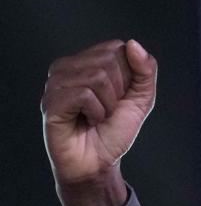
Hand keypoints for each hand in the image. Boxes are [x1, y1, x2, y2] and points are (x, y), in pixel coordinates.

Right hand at [41, 39, 157, 205]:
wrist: (98, 162)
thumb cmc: (114, 130)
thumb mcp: (141, 98)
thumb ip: (145, 70)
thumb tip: (133, 44)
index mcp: (86, 62)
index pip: (116, 48)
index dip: (128, 76)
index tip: (119, 97)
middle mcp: (66, 67)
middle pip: (108, 60)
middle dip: (119, 92)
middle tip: (106, 110)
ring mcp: (55, 83)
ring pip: (97, 77)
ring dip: (108, 105)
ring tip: (96, 117)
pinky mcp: (50, 101)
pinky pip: (84, 95)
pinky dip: (96, 112)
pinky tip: (87, 122)